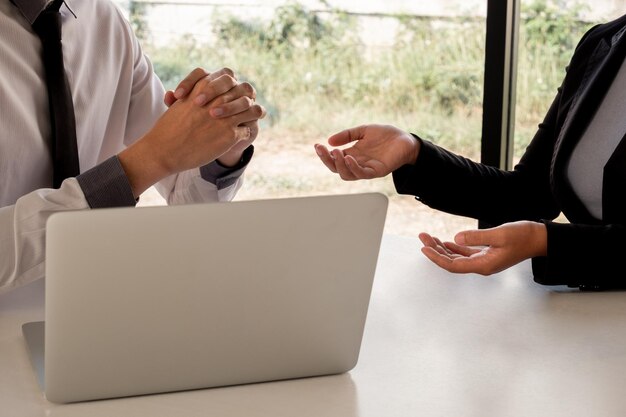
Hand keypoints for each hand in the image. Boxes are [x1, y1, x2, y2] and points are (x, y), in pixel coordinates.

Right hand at [119, 74, 265, 196]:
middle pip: (243, 90)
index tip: (234, 92)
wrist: (165, 150)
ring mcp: (225, 118)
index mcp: (203, 87)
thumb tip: (178, 94)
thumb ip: (187, 95)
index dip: (233, 84)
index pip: (228, 76)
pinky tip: (242, 134)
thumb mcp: (178, 104)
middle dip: (247, 96)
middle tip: (250, 102)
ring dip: (254, 112)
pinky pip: (246, 130)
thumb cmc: (168, 128)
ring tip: (255, 116)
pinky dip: (246, 132)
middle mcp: (217, 100)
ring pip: (251, 109)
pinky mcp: (230, 135)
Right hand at [314, 124, 419, 179]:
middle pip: (337, 168)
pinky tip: (349, 158)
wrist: (405, 139)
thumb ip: (347, 135)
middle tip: (322, 149)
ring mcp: (366, 168)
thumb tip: (329, 140)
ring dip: (339, 165)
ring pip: (347, 174)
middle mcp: (357, 163)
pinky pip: (362, 174)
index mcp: (352, 154)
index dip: (324, 154)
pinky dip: (354, 167)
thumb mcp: (363, 131)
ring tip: (336, 153)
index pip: (334, 158)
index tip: (317, 145)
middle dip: (327, 160)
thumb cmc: (386, 135)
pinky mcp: (377, 171)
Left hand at [418, 221, 547, 274]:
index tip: (424, 248)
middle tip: (422, 237)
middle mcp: (481, 266)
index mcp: (483, 265)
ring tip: (429, 237)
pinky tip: (445, 242)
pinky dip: (453, 248)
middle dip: (435, 250)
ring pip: (456, 257)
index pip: (453, 265)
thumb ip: (477, 237)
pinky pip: (465, 253)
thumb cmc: (523, 237)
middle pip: (451, 261)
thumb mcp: (499, 234)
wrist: (540, 239)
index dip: (436, 258)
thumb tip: (455, 238)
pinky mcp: (486, 254)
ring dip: (442, 248)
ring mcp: (483, 260)